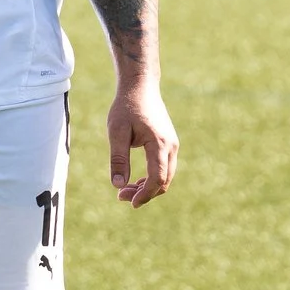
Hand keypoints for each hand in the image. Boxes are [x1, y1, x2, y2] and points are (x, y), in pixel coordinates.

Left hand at [106, 83, 177, 207]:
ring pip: (165, 176)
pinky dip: (152, 178)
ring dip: (148, 187)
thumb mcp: (117, 132)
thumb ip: (118, 159)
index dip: (145, 194)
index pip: (157, 178)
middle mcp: (170, 146)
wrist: (140, 86)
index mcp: (159, 143)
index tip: (129, 202)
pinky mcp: (168, 143)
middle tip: (121, 197)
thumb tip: (117, 185)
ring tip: (125, 191)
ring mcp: (172, 144)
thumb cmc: (126, 107)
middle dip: (145, 193)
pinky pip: (164, 167)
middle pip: (164, 181)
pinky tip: (135, 181)